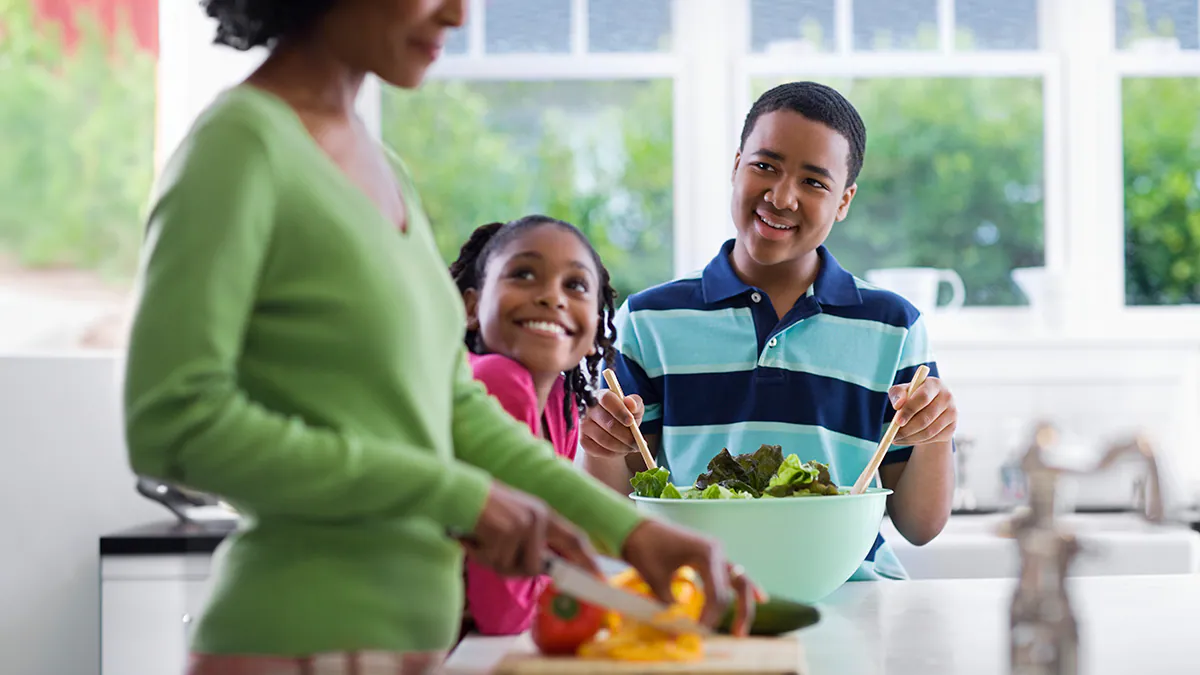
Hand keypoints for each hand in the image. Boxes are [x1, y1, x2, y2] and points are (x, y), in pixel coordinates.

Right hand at [465, 481, 600, 577]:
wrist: (457, 491)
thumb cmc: (482, 509)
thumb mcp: (515, 519)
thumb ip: (531, 541)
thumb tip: (544, 568)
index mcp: (543, 514)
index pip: (574, 538)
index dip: (587, 559)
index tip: (598, 575)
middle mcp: (537, 518)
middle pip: (538, 566)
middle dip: (515, 569)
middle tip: (493, 557)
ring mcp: (522, 525)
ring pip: (514, 568)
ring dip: (493, 562)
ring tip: (481, 541)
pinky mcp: (505, 532)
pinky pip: (495, 561)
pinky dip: (479, 555)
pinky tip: (472, 537)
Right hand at [580, 390, 643, 457]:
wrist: (614, 433)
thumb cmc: (625, 416)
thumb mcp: (634, 408)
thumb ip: (635, 403)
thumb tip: (631, 403)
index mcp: (601, 396)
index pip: (607, 399)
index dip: (619, 411)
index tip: (631, 422)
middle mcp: (589, 408)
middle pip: (607, 422)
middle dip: (625, 435)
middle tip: (637, 443)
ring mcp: (584, 425)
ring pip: (604, 438)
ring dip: (621, 446)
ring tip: (631, 448)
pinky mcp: (583, 440)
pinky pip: (598, 450)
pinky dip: (613, 453)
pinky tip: (620, 450)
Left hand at [621, 519, 763, 636]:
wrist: (637, 528)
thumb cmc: (645, 550)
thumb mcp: (656, 580)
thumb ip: (671, 603)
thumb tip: (681, 625)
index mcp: (706, 553)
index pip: (717, 593)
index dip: (711, 615)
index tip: (699, 631)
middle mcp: (717, 551)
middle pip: (736, 586)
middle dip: (738, 612)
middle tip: (736, 635)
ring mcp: (716, 553)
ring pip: (739, 580)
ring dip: (743, 603)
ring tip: (740, 629)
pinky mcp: (711, 557)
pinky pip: (732, 574)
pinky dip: (744, 587)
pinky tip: (761, 598)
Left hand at [888, 376, 956, 446]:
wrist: (929, 407)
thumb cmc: (912, 396)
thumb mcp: (902, 391)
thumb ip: (897, 394)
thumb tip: (898, 405)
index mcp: (934, 384)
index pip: (923, 398)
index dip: (909, 410)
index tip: (897, 422)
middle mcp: (947, 397)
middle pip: (926, 418)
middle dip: (907, 429)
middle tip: (893, 436)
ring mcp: (952, 413)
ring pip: (929, 431)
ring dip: (910, 438)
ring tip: (896, 439)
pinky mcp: (952, 427)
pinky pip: (932, 438)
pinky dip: (917, 441)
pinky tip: (907, 439)